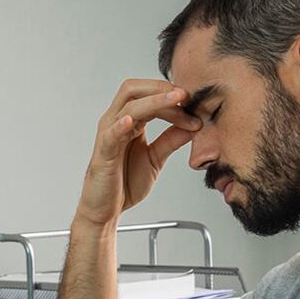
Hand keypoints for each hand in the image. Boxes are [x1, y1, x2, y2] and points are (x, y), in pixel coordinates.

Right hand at [75, 78, 200, 228]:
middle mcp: (117, 122)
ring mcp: (108, 135)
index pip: (150, 96)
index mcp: (130, 122)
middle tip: (185, 94)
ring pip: (128, 107)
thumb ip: (170, 141)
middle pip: (134, 90)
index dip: (173, 99)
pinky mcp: (103, 153)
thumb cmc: (124, 183)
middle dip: (160, 88)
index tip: (195, 108)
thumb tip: (194, 125)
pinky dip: (120, 126)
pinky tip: (132, 121)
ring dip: (154, 102)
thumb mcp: (155, 159)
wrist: (106, 210)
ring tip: (176, 101)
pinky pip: (110, 135)